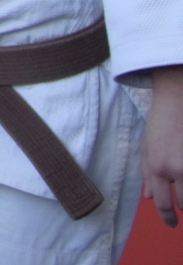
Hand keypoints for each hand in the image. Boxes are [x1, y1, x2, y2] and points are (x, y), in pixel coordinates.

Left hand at [142, 65, 182, 226]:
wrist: (178, 101)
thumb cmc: (160, 124)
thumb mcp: (146, 148)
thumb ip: (147, 174)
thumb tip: (149, 198)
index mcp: (157, 167)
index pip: (163, 203)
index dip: (168, 217)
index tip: (171, 223)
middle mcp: (177, 169)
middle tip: (182, 203)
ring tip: (182, 180)